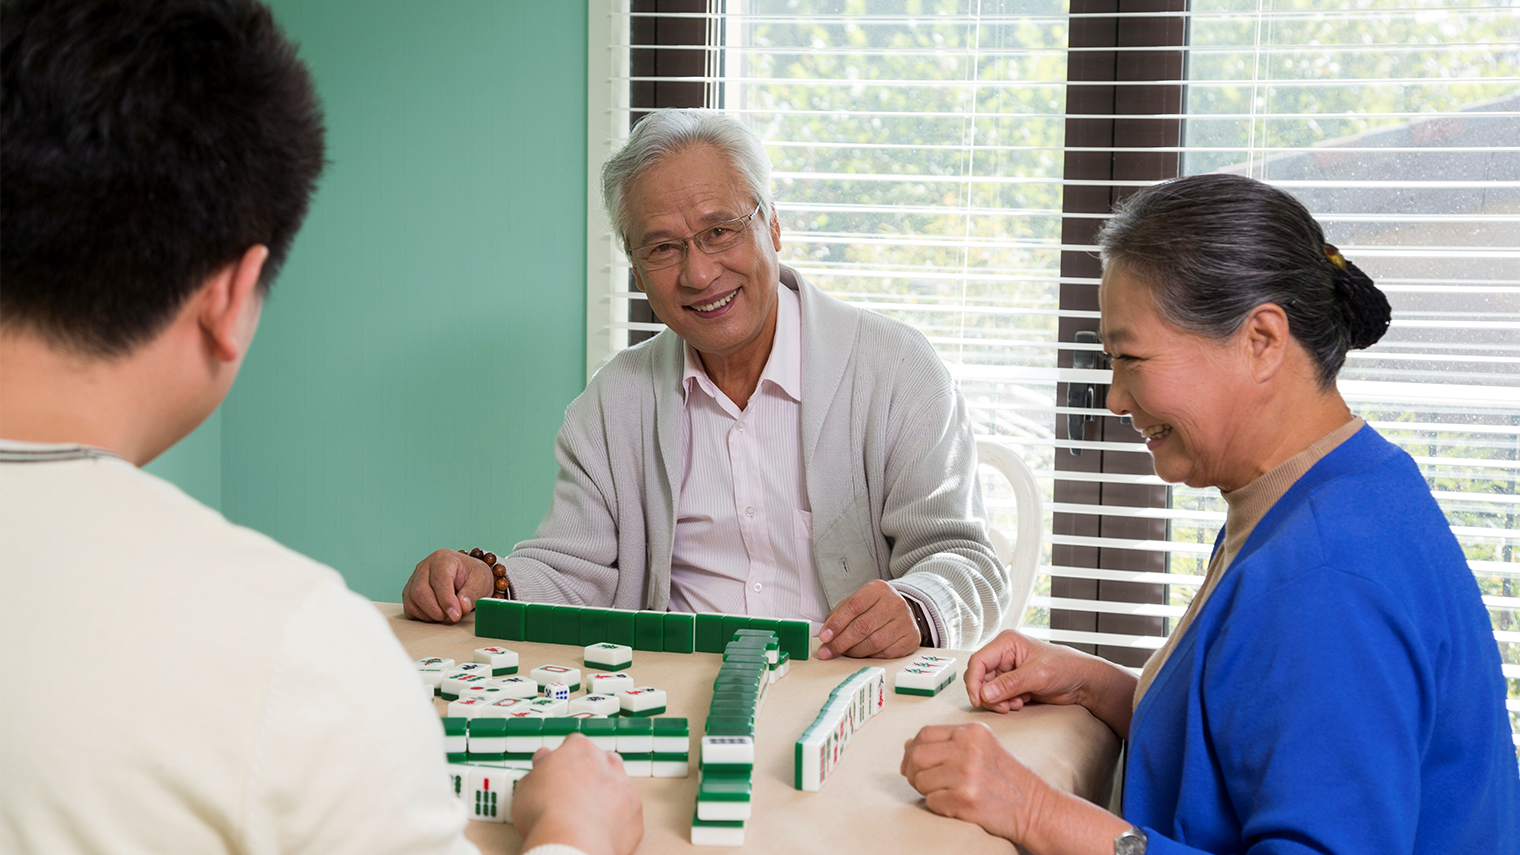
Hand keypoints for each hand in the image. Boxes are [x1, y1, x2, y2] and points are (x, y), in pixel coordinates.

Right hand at [400, 549, 492, 622]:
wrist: (468, 576)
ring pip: (412, 600)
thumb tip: (462, 607)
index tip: (455, 615)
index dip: (446, 600)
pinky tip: (436, 615)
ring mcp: (415, 578)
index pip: (439, 580)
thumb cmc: (474, 576)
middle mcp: (425, 566)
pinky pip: (409, 606)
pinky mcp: (410, 590)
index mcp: (443, 558)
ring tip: (446, 616)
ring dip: (429, 614)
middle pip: (420, 591)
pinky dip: (422, 616)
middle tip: (452, 618)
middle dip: (436, 610)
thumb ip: (472, 593)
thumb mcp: (481, 582)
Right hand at [513, 734, 642, 854]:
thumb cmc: (544, 814)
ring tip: (588, 813)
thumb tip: (543, 759)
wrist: (571, 843)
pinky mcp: (636, 813)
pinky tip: (601, 829)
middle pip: (601, 760)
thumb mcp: (526, 785)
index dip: (564, 760)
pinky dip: (617, 818)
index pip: (574, 744)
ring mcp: (625, 787)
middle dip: (590, 773)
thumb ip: (538, 767)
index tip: (557, 774)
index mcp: (579, 749)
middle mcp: (606, 762)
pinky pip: (628, 811)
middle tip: (573, 794)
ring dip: (607, 793)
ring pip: (618, 784)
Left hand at [816, 579, 920, 659]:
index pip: (854, 606)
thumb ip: (839, 615)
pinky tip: (864, 654)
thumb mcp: (856, 602)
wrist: (903, 611)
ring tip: (845, 652)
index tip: (824, 636)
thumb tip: (825, 634)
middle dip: (841, 642)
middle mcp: (894, 603)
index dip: (836, 624)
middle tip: (827, 651)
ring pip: (874, 643)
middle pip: (863, 626)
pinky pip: (886, 653)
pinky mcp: (912, 638)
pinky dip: (871, 656)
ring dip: (854, 652)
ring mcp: (905, 621)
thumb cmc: (874, 608)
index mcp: (878, 589)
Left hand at [901, 722, 1128, 851]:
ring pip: (920, 780)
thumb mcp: (983, 748)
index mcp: (972, 731)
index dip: (911, 750)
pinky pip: (931, 802)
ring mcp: (967, 774)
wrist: (1035, 807)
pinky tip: (956, 805)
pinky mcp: (965, 799)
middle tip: (921, 782)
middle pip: (917, 755)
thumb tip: (908, 745)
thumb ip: (949, 743)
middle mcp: (969, 748)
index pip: (924, 733)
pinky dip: (938, 806)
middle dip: (912, 771)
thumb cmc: (1007, 779)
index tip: (911, 763)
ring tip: (946, 794)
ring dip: (926, 791)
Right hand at [964, 629, 1095, 712]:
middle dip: (989, 694)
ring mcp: (1008, 670)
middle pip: (980, 677)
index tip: (978, 700)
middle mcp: (1004, 655)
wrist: (1082, 682)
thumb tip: (985, 693)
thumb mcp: (1037, 675)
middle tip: (1002, 707)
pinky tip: (1020, 703)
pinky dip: (1005, 703)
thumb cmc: (1066, 668)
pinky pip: (998, 695)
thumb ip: (1009, 684)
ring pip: (988, 689)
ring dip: (998, 700)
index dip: (974, 682)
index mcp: (1007, 643)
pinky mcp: (1013, 683)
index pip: (979, 661)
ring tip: (1015, 705)